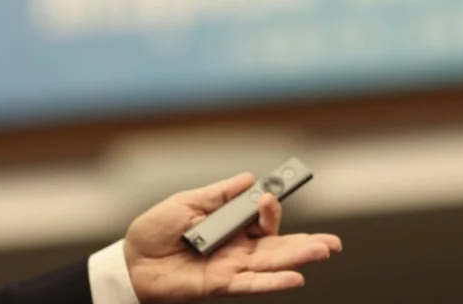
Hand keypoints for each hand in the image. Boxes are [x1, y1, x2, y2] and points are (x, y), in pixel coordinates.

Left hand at [123, 172, 341, 301]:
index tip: (274, 192)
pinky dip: (273, 281)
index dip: (271, 206)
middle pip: (277, 245)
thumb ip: (219, 194)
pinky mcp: (220, 285)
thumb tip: (248, 177)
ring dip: (298, 258)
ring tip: (323, 251)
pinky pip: (251, 283)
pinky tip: (295, 277)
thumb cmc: (154, 231)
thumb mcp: (186, 202)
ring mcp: (230, 267)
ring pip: (271, 263)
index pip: (261, 218)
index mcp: (230, 226)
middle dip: (306, 242)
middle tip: (332, 241)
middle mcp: (236, 248)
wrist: (131, 260)